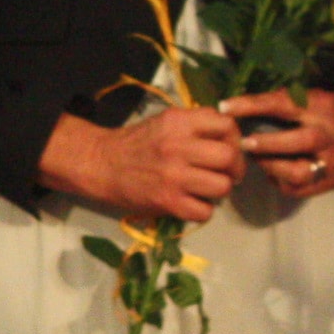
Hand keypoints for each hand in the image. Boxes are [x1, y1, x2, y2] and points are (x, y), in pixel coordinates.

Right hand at [45, 108, 245, 223]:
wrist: (99, 164)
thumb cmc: (136, 143)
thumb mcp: (164, 122)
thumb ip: (196, 125)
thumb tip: (232, 137)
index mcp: (178, 122)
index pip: (226, 125)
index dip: (234, 138)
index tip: (226, 148)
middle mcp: (177, 146)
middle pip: (229, 157)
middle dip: (233, 168)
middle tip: (223, 173)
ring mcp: (173, 175)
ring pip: (222, 186)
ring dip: (217, 190)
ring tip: (204, 189)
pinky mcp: (167, 201)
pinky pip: (205, 212)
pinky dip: (201, 210)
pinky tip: (190, 203)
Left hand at [221, 89, 333, 199]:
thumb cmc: (320, 112)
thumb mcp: (306, 98)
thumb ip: (277, 103)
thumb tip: (231, 108)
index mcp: (319, 108)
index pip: (283, 104)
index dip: (252, 106)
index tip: (225, 107)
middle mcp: (328, 135)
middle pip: (301, 141)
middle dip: (267, 144)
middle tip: (243, 143)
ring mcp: (331, 161)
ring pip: (300, 171)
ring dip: (271, 166)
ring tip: (256, 159)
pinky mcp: (328, 182)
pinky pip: (298, 188)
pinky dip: (278, 180)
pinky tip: (270, 171)